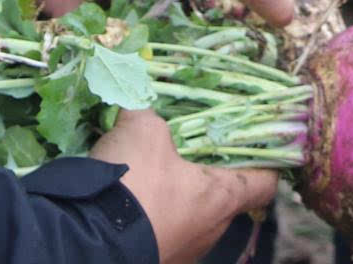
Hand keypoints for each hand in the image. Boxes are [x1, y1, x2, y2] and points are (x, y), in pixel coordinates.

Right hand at [93, 110, 279, 263]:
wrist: (87, 239)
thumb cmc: (134, 183)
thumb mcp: (143, 131)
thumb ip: (151, 115)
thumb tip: (141, 103)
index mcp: (221, 198)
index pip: (265, 183)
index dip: (265, 161)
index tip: (255, 144)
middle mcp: (211, 231)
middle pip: (225, 197)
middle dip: (208, 172)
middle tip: (188, 148)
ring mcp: (184, 251)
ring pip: (193, 216)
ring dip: (178, 195)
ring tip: (151, 171)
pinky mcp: (158, 259)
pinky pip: (166, 230)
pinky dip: (155, 214)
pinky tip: (132, 197)